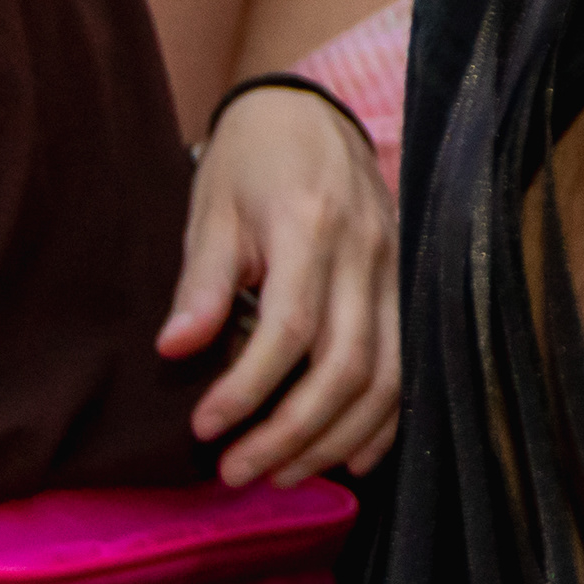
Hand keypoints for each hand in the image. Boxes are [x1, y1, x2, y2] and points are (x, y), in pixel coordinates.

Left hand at [167, 86, 399, 484]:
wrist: (312, 110)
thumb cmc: (252, 159)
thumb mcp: (212, 208)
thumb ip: (202, 282)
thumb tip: (174, 351)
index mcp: (311, 227)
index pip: (290, 328)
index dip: (248, 389)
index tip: (204, 428)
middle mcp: (364, 252)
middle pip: (346, 364)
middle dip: (292, 432)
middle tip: (237, 472)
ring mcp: (395, 269)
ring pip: (387, 375)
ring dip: (336, 437)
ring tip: (283, 473)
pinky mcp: (407, 282)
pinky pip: (409, 363)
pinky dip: (385, 419)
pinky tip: (351, 455)